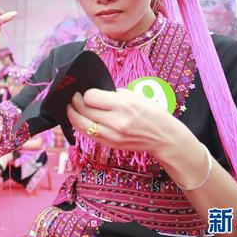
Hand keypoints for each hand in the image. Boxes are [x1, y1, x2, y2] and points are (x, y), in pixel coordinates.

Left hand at [66, 88, 192, 159]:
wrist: (164, 137)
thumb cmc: (152, 114)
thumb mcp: (136, 96)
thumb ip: (114, 94)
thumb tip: (96, 93)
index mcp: (123, 105)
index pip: (91, 97)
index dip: (86, 93)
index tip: (86, 92)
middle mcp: (116, 121)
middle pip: (83, 110)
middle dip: (75, 102)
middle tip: (74, 97)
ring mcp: (112, 135)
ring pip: (81, 124)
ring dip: (73, 114)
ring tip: (72, 108)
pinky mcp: (110, 144)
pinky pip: (88, 134)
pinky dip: (81, 126)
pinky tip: (80, 119)